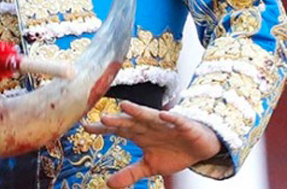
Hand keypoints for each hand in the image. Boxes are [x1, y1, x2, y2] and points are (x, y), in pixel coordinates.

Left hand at [82, 101, 221, 187]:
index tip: (85, 127)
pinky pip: (177, 120)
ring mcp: (165, 124)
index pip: (117, 130)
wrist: (201, 148)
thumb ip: (129, 173)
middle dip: (117, 120)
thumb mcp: (149, 166)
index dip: (102, 129)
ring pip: (149, 116)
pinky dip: (171, 118)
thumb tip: (108, 184)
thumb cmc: (173, 152)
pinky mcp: (184, 125)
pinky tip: (163, 114)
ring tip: (125, 106)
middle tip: (103, 118)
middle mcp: (148, 126)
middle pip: (130, 122)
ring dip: (138, 112)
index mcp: (139, 134)